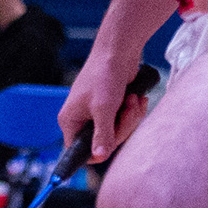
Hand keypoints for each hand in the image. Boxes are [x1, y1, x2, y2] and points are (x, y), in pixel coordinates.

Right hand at [60, 47, 152, 162]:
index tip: (111, 146)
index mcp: (71, 120)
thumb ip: (102, 135)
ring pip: (118, 132)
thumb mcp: (103, 108)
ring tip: (132, 100)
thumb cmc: (104, 75)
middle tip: (127, 110)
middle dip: (122, 127)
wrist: (119, 51)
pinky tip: (137, 98)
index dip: (95, 152)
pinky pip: (125, 121)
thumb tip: (99, 157)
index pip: (79, 151)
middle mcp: (82, 119)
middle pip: (104, 143)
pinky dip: (133, 111)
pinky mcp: (112, 108)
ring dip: (130, 117)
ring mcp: (98, 114)